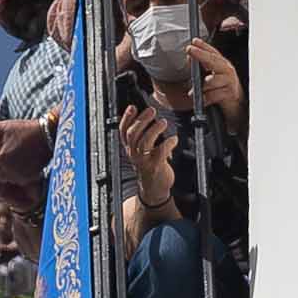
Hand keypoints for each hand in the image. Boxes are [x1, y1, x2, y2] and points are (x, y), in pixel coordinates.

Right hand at [119, 102, 179, 218]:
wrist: (154, 190)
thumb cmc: (151, 167)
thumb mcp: (143, 152)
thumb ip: (144, 136)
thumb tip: (149, 117)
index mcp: (131, 149)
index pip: (123, 132)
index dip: (126, 119)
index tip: (132, 107)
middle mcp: (134, 154)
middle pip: (133, 134)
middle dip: (142, 120)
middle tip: (152, 110)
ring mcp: (143, 161)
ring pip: (144, 141)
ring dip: (154, 129)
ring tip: (163, 122)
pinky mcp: (155, 167)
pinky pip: (160, 152)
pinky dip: (169, 143)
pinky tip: (174, 139)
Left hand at [186, 38, 244, 129]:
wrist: (236, 105)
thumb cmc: (221, 90)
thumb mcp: (210, 77)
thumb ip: (200, 68)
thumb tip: (189, 58)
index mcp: (222, 65)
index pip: (212, 53)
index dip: (203, 46)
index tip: (194, 41)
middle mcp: (227, 70)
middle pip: (213, 60)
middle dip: (200, 54)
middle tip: (189, 49)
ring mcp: (229, 81)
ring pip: (212, 80)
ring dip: (201, 86)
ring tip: (193, 92)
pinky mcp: (230, 93)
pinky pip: (213, 95)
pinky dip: (205, 98)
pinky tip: (202, 101)